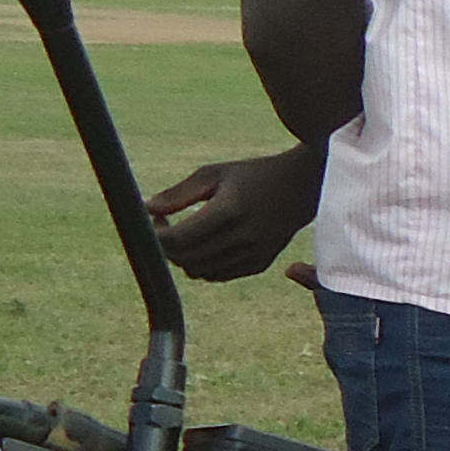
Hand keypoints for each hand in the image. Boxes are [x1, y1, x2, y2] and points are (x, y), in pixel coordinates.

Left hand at [148, 145, 330, 282]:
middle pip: (186, 259)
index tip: (154, 218)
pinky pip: (218, 275)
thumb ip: (179, 194)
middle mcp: (243, 237)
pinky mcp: (260, 264)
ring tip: (185, 234)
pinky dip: (204, 265)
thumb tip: (146, 209)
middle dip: (166, 246)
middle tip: (164, 226)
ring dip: (184, 257)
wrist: (302, 188)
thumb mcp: (214, 174)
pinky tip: (206, 244)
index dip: (157, 234)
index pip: (179, 238)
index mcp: (229, 210)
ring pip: (199, 272)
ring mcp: (254, 254)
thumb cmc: (252, 175)